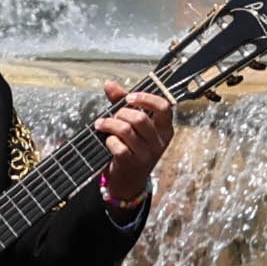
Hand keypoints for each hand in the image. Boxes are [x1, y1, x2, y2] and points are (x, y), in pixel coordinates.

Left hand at [93, 81, 179, 197]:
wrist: (128, 182)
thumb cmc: (131, 148)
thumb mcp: (133, 125)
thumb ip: (122, 102)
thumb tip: (109, 84)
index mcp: (165, 129)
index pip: (164, 107)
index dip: (146, 99)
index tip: (129, 98)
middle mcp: (159, 142)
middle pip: (140, 118)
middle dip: (121, 113)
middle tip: (113, 116)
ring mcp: (146, 154)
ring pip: (126, 130)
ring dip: (109, 124)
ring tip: (101, 125)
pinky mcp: (132, 164)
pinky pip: (117, 145)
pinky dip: (108, 140)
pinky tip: (107, 141)